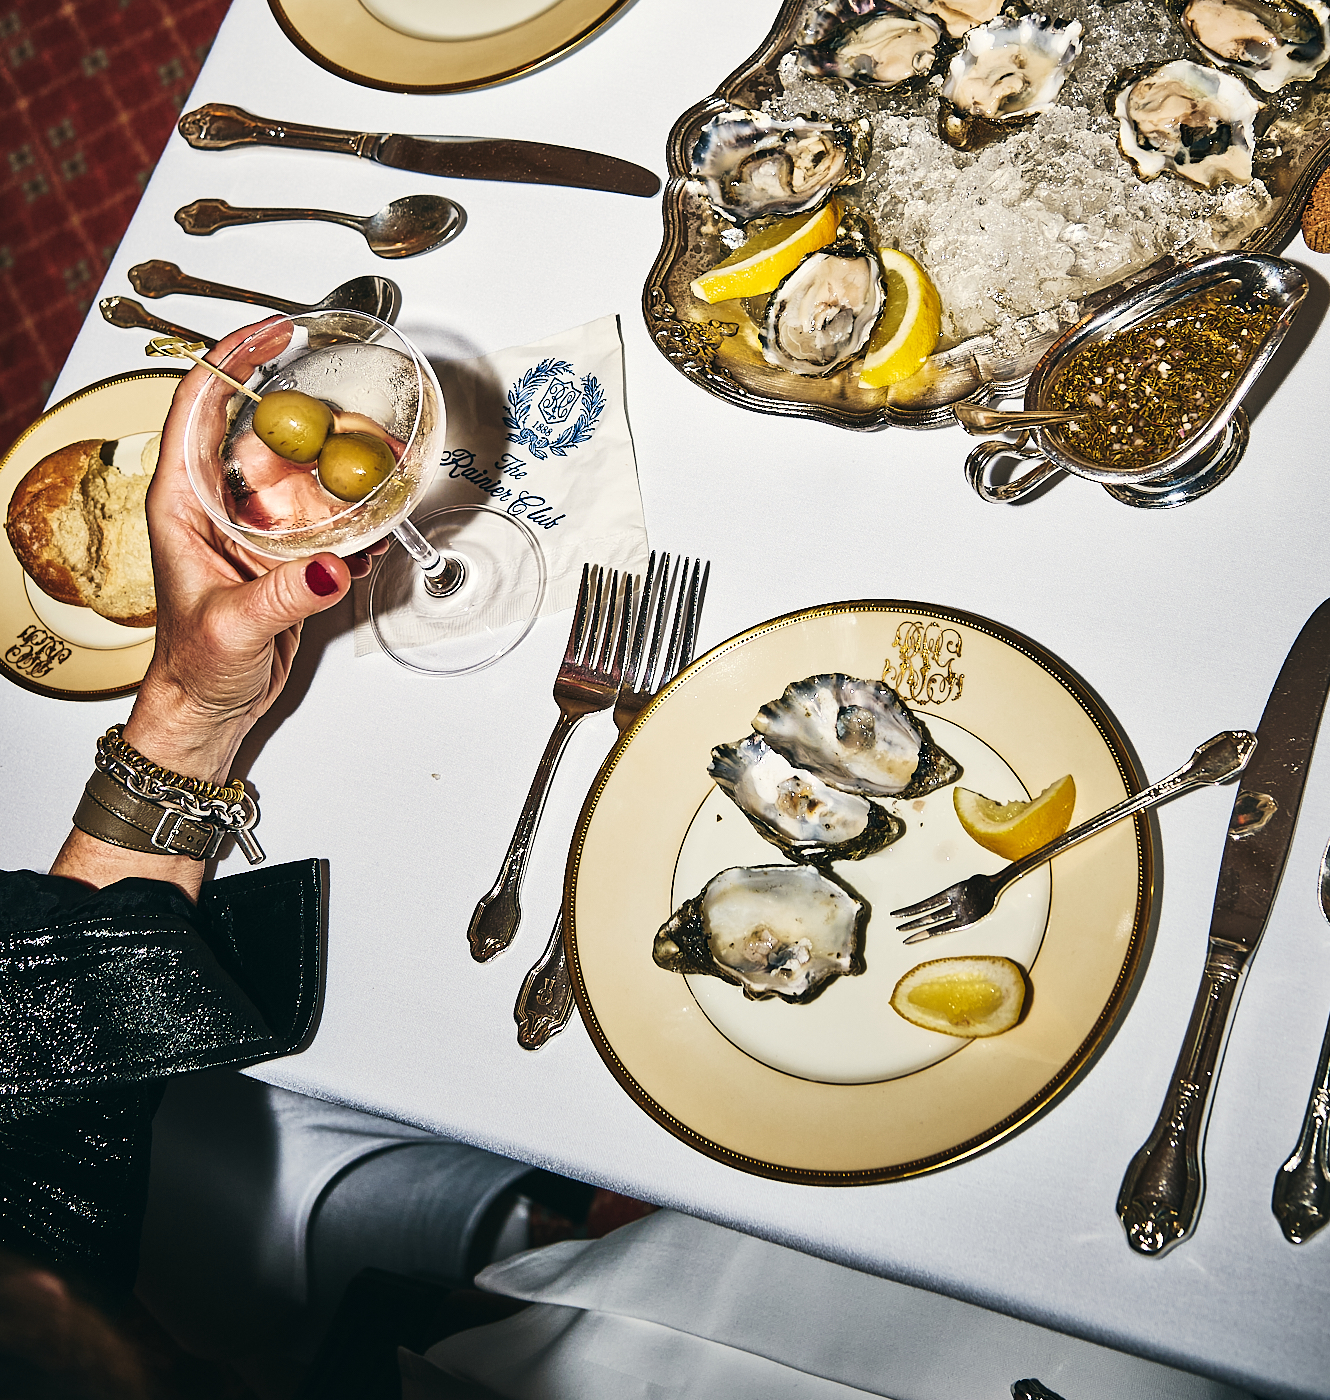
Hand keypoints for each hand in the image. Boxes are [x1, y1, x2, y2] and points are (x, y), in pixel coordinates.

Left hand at [53, 318, 385, 893]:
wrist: (209, 709)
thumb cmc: (194, 667)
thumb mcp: (233, 628)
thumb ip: (286, 595)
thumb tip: (335, 566)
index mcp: (185, 501)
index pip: (201, 406)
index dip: (234, 360)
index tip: (274, 333)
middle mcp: (222, 503)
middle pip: (267, 431)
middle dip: (314, 411)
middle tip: (359, 400)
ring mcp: (260, 527)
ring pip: (307, 472)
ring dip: (345, 461)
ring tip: (385, 450)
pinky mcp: (292, 554)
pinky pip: (331, 516)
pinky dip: (359, 508)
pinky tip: (384, 505)